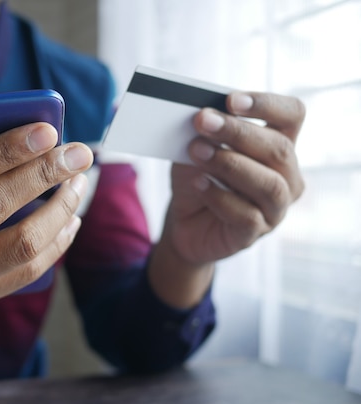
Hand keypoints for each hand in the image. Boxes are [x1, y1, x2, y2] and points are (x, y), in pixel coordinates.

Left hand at [165, 91, 304, 264]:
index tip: (231, 100)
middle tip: (203, 120)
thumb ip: (206, 130)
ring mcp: (275, 208)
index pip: (292, 115)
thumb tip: (204, 113)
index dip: (266, 104)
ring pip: (268, 184)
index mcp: (280, 144)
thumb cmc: (198, 176)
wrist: (182, 220)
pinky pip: (247, 215)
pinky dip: (219, 196)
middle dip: (237, 132)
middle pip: (278, 149)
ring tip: (197, 151)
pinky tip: (199, 183)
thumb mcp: (197, 146)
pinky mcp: (255, 233)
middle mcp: (287, 176)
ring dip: (229, 164)